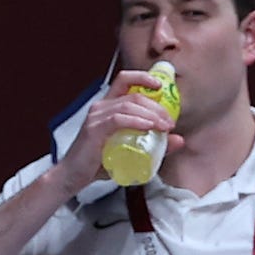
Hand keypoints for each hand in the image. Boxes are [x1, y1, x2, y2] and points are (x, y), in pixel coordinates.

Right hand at [55, 70, 183, 192]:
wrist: (75, 176)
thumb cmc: (101, 163)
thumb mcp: (133, 151)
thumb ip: (156, 145)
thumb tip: (179, 139)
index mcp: (108, 106)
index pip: (124, 81)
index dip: (142, 77)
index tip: (160, 86)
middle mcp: (101, 107)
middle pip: (133, 96)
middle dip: (156, 107)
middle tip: (170, 122)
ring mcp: (96, 117)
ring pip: (127, 106)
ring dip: (150, 114)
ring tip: (164, 127)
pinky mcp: (94, 129)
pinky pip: (118, 119)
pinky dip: (136, 121)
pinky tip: (148, 127)